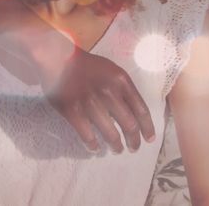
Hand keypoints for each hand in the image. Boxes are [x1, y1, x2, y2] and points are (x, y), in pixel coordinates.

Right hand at [39, 50, 155, 152]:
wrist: (59, 58)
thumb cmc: (88, 66)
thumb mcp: (113, 71)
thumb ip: (125, 90)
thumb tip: (136, 114)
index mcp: (121, 81)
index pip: (141, 110)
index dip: (147, 127)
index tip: (149, 138)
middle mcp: (109, 92)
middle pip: (129, 125)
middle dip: (134, 141)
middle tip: (134, 148)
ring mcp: (90, 102)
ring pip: (110, 133)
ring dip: (116, 145)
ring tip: (117, 149)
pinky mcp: (72, 110)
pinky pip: (87, 135)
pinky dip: (93, 145)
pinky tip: (95, 148)